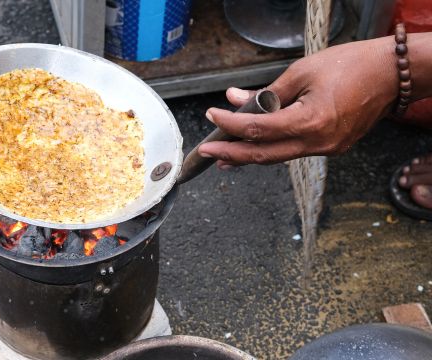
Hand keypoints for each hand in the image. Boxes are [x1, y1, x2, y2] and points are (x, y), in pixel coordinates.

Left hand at [198, 36, 399, 166]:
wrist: (393, 74)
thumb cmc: (351, 65)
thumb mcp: (302, 72)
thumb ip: (267, 92)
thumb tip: (236, 99)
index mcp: (310, 122)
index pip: (257, 129)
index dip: (229, 125)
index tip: (212, 116)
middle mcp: (318, 143)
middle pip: (263, 156)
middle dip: (231, 155)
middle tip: (206, 152)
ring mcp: (327, 149)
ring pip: (278, 157)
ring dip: (249, 155)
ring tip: (224, 154)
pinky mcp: (332, 147)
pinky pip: (294, 151)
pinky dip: (272, 148)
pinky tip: (256, 145)